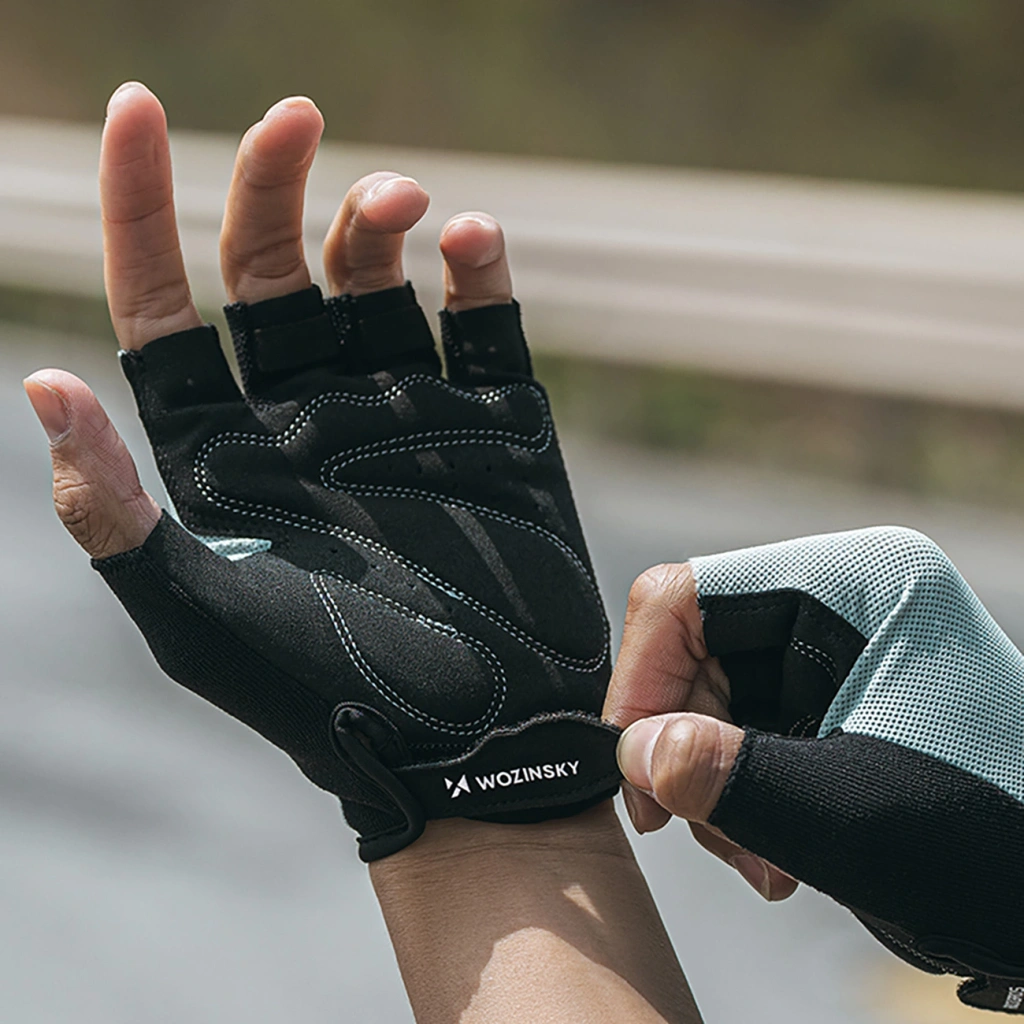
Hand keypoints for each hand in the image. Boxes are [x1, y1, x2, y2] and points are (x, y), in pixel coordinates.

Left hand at [25, 82, 618, 861]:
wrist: (471, 745)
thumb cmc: (327, 697)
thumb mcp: (202, 619)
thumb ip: (119, 515)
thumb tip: (41, 386)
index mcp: (226, 453)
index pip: (163, 308)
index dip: (139, 208)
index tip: (141, 111)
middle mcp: (309, 417)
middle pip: (273, 269)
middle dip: (275, 184)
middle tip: (300, 120)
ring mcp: (406, 414)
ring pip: (379, 281)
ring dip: (382, 220)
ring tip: (409, 211)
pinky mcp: (495, 427)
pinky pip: (483, 328)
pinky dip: (478, 275)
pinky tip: (470, 248)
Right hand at [605, 529, 1023, 1013]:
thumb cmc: (996, 844)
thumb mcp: (856, 816)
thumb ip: (734, 778)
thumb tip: (635, 753)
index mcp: (859, 583)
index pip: (693, 594)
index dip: (645, 678)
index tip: (635, 766)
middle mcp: (843, 599)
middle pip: (697, 651)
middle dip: (686, 747)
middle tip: (703, 833)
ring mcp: (839, 647)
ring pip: (713, 697)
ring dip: (713, 783)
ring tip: (759, 861)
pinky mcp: (835, 694)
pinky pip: (745, 728)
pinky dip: (740, 792)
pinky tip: (774, 851)